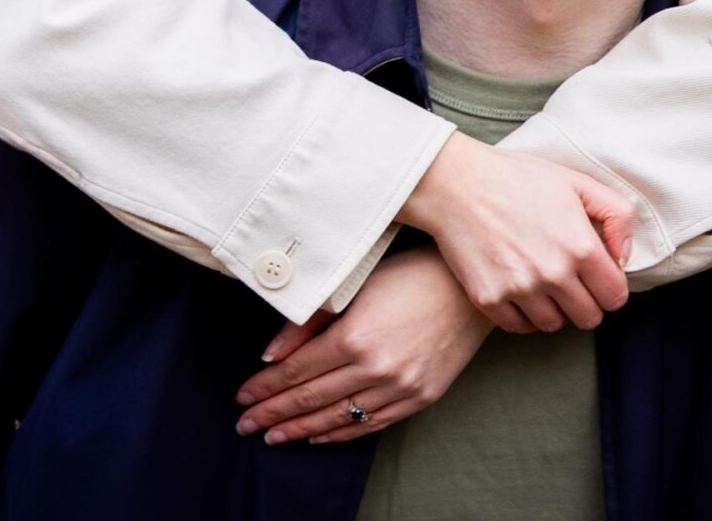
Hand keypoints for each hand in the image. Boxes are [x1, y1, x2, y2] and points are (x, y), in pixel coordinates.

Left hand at [233, 249, 492, 445]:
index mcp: (355, 336)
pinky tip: (319, 436)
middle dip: (274, 414)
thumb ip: (311, 321)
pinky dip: (342, 433)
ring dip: (301, 430)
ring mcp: (400, 388)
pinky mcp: (420, 397)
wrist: (469, 288)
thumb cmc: (411, 274)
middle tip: (246, 425)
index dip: (265, 388)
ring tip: (274, 437)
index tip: (243, 398)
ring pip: (338, 418)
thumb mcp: (356, 284)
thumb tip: (271, 354)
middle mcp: (376, 369)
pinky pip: (372, 424)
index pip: (296, 371)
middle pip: (311, 398)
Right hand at [398, 133, 633, 332]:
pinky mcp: (489, 299)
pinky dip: (524, 315)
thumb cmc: (519, 178)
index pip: (615, 297)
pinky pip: (520, 327)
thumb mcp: (577, 183)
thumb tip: (625, 258)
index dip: (610, 288)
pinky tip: (521, 290)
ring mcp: (519, 290)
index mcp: (580, 246)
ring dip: (555, 309)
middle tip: (572, 281)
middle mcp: (553, 274)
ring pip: (554, 325)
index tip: (597, 277)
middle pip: (588, 318)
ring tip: (544, 283)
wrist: (458, 183)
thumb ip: (617, 216)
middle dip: (586, 301)